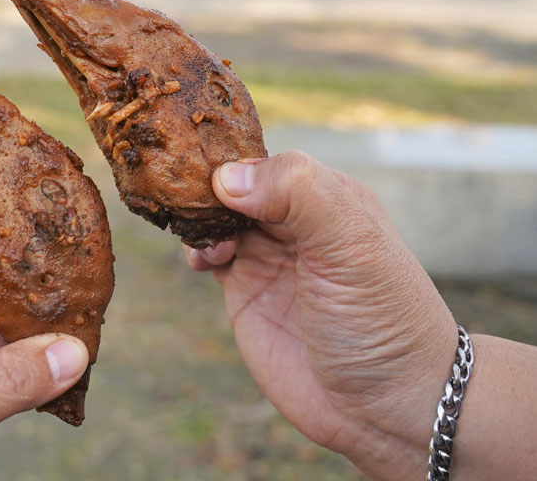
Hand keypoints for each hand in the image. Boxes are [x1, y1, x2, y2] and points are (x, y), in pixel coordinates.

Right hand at [184, 152, 457, 479]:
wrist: (385, 408)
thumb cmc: (382, 320)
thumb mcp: (351, 244)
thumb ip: (298, 194)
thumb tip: (227, 178)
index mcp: (327, 197)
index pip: (267, 160)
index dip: (232, 159)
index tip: (202, 166)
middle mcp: (295, 221)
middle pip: (235, 185)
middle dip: (205, 186)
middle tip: (182, 194)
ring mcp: (268, 256)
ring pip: (216, 217)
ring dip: (198, 218)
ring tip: (203, 237)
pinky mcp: (245, 291)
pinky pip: (207, 255)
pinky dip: (194, 248)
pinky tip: (200, 259)